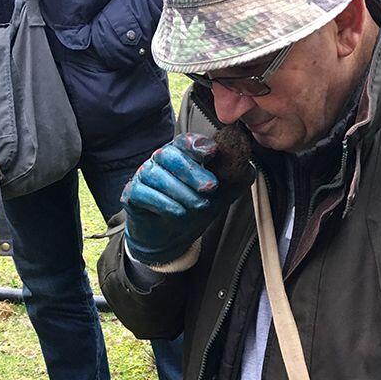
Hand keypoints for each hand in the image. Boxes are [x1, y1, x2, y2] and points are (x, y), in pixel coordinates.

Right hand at [121, 134, 244, 267]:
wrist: (170, 238)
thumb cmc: (192, 209)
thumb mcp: (220, 195)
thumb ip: (234, 180)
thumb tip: (248, 167)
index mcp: (181, 154)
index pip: (186, 141)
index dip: (197, 145)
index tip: (213, 152)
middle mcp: (160, 160)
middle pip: (170, 155)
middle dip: (192, 171)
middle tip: (211, 187)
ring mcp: (144, 176)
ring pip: (156, 174)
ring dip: (180, 190)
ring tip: (198, 206)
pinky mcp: (132, 195)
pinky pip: (143, 193)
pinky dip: (162, 203)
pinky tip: (178, 212)